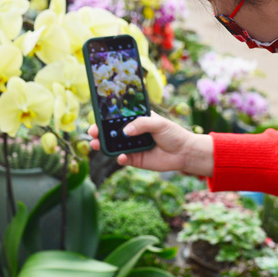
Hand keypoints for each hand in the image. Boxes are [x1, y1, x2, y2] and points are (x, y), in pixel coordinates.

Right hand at [88, 112, 213, 176]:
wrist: (184, 153)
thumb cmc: (173, 133)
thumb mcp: (159, 123)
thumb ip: (142, 124)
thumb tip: (126, 131)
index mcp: (136, 119)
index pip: (118, 117)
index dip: (106, 118)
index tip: (96, 118)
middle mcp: (132, 132)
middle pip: (112, 131)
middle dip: (100, 132)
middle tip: (92, 133)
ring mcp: (133, 146)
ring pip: (114, 145)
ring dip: (104, 145)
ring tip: (97, 144)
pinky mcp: (136, 159)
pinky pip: (123, 158)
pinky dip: (120, 158)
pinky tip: (121, 157)